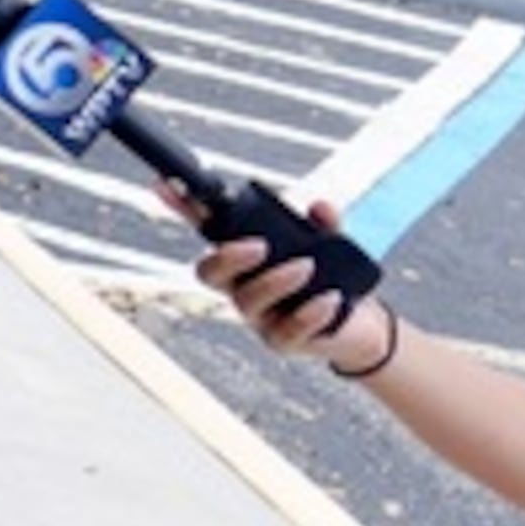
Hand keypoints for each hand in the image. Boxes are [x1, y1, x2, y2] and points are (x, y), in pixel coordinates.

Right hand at [175, 191, 379, 357]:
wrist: (358, 328)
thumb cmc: (329, 280)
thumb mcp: (329, 244)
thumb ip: (324, 222)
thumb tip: (319, 206)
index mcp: (243, 258)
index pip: (205, 229)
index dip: (183, 208)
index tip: (166, 183)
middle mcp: (241, 287)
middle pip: (209, 273)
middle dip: (228, 257)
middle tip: (260, 246)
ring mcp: (258, 317)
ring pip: (245, 301)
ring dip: (275, 280)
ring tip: (307, 267)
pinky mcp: (282, 342)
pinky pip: (286, 331)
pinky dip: (308, 314)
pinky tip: (329, 300)